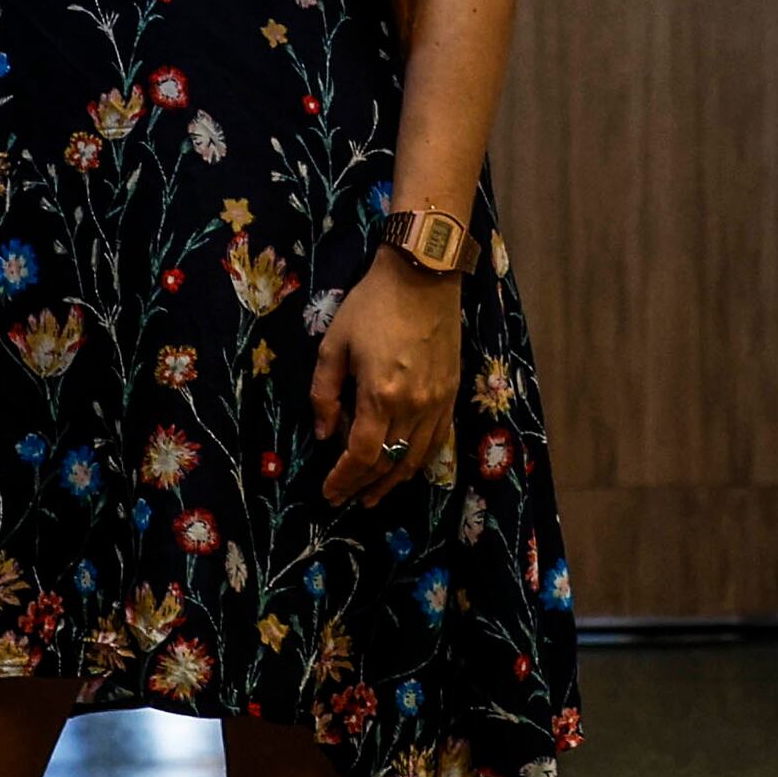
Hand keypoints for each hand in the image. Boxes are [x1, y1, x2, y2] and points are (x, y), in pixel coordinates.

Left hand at [308, 256, 461, 509]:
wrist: (424, 276)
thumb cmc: (372, 305)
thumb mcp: (334, 345)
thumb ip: (324, 394)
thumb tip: (324, 433)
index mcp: (381, 395)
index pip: (361, 455)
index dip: (343, 479)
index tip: (328, 492)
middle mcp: (414, 407)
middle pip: (389, 463)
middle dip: (364, 486)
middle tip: (345, 500)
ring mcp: (438, 402)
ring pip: (417, 457)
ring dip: (393, 481)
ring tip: (373, 495)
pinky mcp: (453, 393)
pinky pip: (437, 439)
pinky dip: (419, 459)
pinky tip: (406, 466)